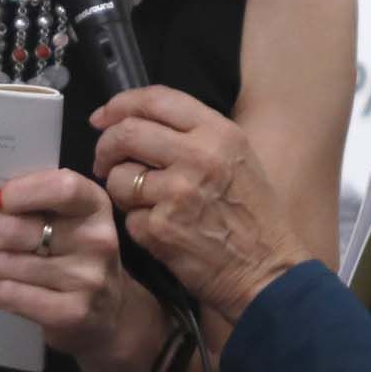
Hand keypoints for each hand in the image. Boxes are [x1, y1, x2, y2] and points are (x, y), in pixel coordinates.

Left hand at [0, 166, 152, 361]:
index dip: (24, 190)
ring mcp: (87, 278)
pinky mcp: (73, 312)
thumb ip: (37, 207)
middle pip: (20, 230)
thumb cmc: (76, 257)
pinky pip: (13, 294)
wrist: (109, 315)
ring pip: (9, 264)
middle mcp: (97, 239)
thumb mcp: (70, 224)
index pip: (62, 187)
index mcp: (94, 206)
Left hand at [91, 86, 311, 322]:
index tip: (102, 118)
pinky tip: (160, 231)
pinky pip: (127, 217)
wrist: (268, 271)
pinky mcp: (161, 228)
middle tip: (104, 162)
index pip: (156, 100)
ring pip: (118, 177)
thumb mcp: (236, 157)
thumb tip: (132, 119)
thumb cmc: (252, 215)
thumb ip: (193, 134)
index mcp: (219, 133)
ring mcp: (177, 193)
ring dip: (119, 190)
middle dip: (105, 147)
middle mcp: (198, 156)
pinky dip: (136, 224)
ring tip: (142, 203)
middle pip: (126, 133)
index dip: (119, 105)